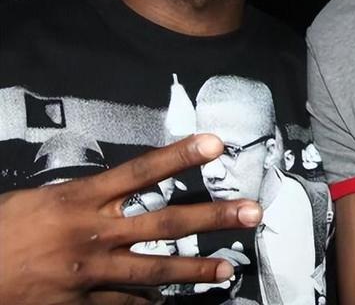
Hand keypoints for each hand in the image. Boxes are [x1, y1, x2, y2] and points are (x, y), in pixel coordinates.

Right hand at [0, 134, 262, 304]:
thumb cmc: (3, 229)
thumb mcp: (42, 198)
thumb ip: (87, 196)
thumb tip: (119, 191)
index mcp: (83, 198)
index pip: (143, 170)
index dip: (181, 155)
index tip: (216, 144)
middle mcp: (95, 232)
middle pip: (165, 221)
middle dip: (211, 216)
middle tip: (250, 212)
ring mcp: (92, 271)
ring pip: (155, 269)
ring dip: (195, 268)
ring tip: (228, 269)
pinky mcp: (82, 302)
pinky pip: (125, 303)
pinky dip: (150, 303)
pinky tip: (173, 304)